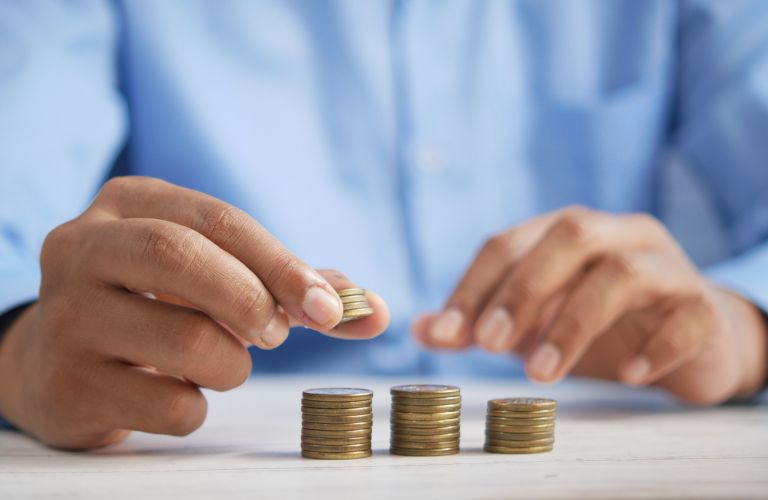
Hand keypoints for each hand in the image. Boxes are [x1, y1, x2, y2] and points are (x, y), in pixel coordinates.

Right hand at [0, 177, 388, 448]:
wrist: (60, 361)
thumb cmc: (158, 306)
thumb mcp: (214, 274)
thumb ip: (294, 287)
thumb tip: (376, 311)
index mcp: (129, 204)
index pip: (218, 219)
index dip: (282, 264)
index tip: (329, 308)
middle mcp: (84, 248)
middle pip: (182, 258)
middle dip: (252, 301)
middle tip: (276, 335)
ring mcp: (66, 316)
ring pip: (186, 341)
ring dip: (231, 364)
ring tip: (219, 362)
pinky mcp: (67, 385)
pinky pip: (169, 405)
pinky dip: (197, 406)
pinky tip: (176, 391)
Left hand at [414, 207, 766, 404]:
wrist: (693, 338)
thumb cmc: (602, 324)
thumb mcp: (534, 322)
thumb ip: (480, 322)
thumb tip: (420, 330)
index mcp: (567, 232)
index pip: (509, 242)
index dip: (473, 286)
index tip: (445, 333)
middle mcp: (617, 234)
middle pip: (569, 236)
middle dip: (522, 290)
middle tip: (489, 345)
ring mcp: (666, 266)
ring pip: (623, 273)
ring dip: (574, 323)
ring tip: (542, 374)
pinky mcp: (704, 306)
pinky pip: (686, 316)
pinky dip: (654, 346)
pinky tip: (627, 375)